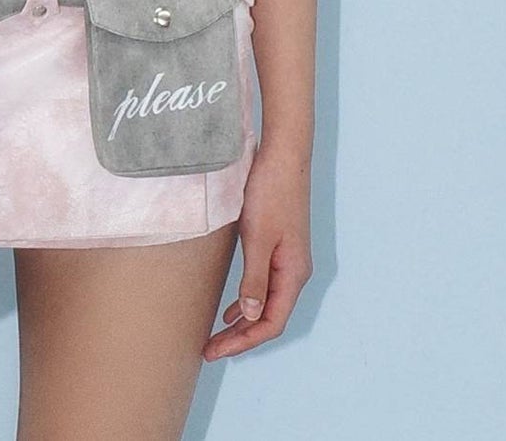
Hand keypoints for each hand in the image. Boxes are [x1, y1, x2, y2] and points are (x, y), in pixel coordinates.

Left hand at [203, 136, 312, 360]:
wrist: (284, 155)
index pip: (271, 322)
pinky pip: (264, 285)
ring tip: (217, 335)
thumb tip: (248, 316)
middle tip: (210, 350)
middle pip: (269, 317)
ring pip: (266, 302)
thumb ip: (254, 278)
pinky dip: (247, 300)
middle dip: (241, 337)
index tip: (216, 351)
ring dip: (243, 321)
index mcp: (293, 273)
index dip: (244, 341)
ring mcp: (288, 259)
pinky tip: (231, 307)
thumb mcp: (258, 237)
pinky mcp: (279, 246)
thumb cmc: (271, 192)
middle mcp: (295, 271)